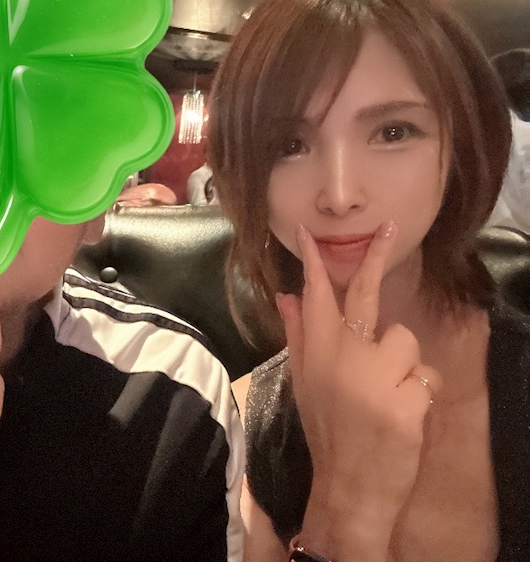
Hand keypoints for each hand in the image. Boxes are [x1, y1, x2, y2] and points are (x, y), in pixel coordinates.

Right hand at [279, 222, 441, 560]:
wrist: (348, 486)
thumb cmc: (328, 431)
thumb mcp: (304, 382)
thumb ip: (299, 335)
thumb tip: (286, 296)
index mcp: (316, 352)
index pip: (315, 296)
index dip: (313, 262)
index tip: (308, 231)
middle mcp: (342, 356)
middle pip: (364, 296)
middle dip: (375, 257)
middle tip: (388, 226)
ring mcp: (375, 375)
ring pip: (405, 341)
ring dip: (404, 366)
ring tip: (388, 394)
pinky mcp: (406, 397)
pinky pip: (426, 375)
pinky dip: (420, 394)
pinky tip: (401, 415)